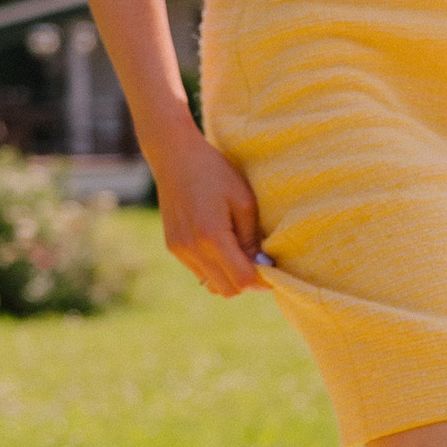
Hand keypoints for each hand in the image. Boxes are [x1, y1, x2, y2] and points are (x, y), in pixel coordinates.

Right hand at [152, 128, 267, 299]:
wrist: (175, 157)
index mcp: (212, 236)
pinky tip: (222, 246)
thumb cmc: (215, 172)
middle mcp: (192, 249)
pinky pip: (200, 272)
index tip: (272, 270)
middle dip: (247, 282)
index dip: (261, 280)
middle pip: (228, 290)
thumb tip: (263, 266)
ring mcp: (179, 250)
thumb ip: (252, 239)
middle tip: (258, 262)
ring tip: (240, 254)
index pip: (242, 280)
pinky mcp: (173, 247)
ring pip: (212, 286)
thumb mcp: (243, 201)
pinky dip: (215, 269)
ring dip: (229, 278)